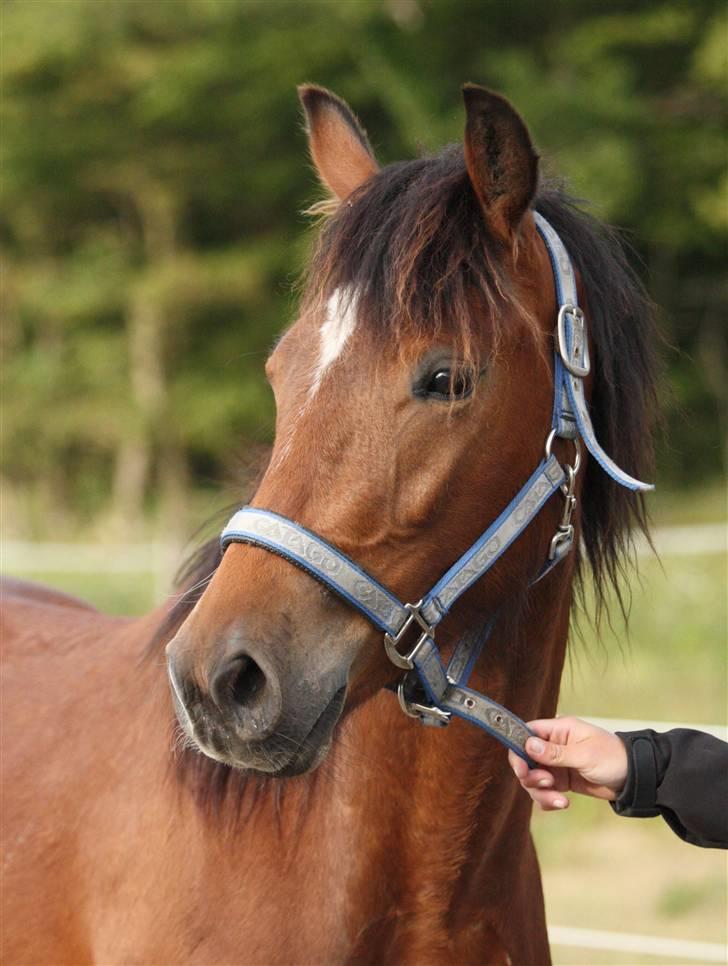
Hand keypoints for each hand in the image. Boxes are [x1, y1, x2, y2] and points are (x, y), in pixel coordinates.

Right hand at [508, 716, 627, 810]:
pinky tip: (562, 804)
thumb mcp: (585, 755)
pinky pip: (544, 792)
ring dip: (541, 792)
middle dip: (531, 776)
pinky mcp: (561, 782)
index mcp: (559, 730)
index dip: (518, 749)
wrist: (634, 780)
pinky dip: (548, 800)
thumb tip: (528, 745)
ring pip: (533, 779)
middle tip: (546, 784)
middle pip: (526, 759)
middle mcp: (554, 746)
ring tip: (559, 800)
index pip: (527, 733)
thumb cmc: (613, 758)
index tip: (522, 768)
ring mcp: (556, 765)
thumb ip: (555, 753)